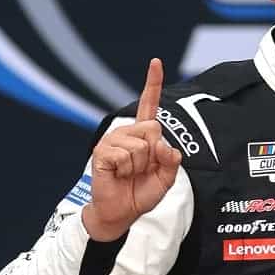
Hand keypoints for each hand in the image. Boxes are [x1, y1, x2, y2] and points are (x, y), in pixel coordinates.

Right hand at [81, 59, 182, 241]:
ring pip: (141, 144)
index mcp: (143, 135)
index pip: (149, 105)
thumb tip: (165, 147)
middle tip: (142, 169)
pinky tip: (118, 174)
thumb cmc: (141, 192)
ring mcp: (113, 140)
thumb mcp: (166, 178)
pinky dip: (127, 169)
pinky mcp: (102, 151)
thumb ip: (172, 161)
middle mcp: (127, 132)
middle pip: (153, 128)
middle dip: (154, 154)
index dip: (153, 83)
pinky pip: (125, 155)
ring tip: (129, 173)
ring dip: (140, 165)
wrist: (122, 212)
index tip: (156, 62)